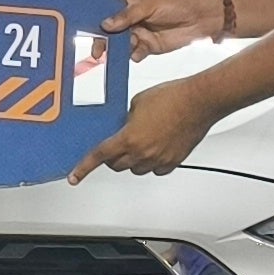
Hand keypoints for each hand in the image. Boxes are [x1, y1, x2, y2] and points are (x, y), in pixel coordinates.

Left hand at [68, 75, 221, 183]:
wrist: (198, 102)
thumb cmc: (172, 98)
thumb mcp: (137, 103)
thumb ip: (125, 120)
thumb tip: (122, 127)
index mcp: (129, 138)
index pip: (99, 156)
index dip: (84, 168)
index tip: (75, 176)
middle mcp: (142, 153)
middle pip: (116, 165)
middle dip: (113, 156)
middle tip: (118, 143)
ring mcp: (158, 160)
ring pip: (136, 169)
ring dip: (133, 159)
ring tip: (143, 140)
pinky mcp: (172, 162)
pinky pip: (155, 169)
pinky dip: (151, 161)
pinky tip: (156, 146)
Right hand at [103, 0, 228, 57]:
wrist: (203, 18)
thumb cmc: (180, 1)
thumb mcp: (151, 3)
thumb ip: (128, 14)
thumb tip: (107, 23)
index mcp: (129, 0)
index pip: (106, 9)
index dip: (97, 18)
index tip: (91, 28)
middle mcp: (131, 17)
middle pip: (110, 30)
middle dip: (104, 40)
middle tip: (99, 49)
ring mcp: (139, 32)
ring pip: (121, 44)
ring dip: (120, 48)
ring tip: (127, 46)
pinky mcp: (148, 46)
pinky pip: (134, 53)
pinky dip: (134, 55)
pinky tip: (138, 52)